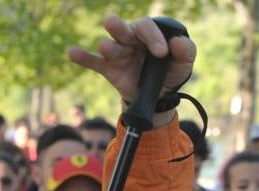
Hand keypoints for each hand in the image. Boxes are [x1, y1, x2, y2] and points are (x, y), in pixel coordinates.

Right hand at [68, 15, 196, 105]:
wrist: (159, 96)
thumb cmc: (170, 72)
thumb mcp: (183, 63)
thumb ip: (186, 51)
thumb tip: (178, 43)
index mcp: (148, 34)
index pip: (147, 27)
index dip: (153, 37)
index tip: (161, 53)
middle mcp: (130, 39)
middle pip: (122, 29)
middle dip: (118, 27)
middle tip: (116, 26)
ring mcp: (118, 53)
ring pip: (108, 45)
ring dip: (107, 47)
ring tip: (106, 49)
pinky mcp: (108, 68)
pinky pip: (93, 62)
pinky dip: (82, 57)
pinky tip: (72, 52)